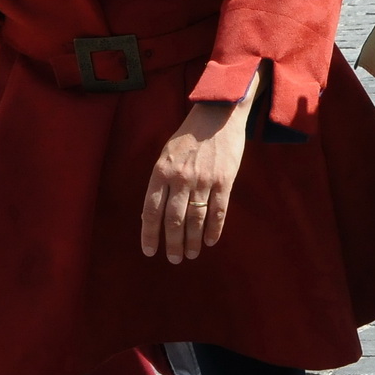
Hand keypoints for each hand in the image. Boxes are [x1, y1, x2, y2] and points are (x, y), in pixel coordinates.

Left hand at [140, 78, 256, 262]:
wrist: (218, 114)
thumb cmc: (189, 135)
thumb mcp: (167, 154)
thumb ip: (160, 181)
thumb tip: (151, 213)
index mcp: (162, 170)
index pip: (151, 210)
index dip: (150, 234)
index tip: (150, 251)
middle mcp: (180, 178)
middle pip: (173, 220)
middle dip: (173, 244)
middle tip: (174, 259)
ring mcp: (203, 180)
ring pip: (195, 220)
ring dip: (192, 241)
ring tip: (190, 254)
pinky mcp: (224, 181)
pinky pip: (218, 212)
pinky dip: (213, 230)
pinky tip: (209, 241)